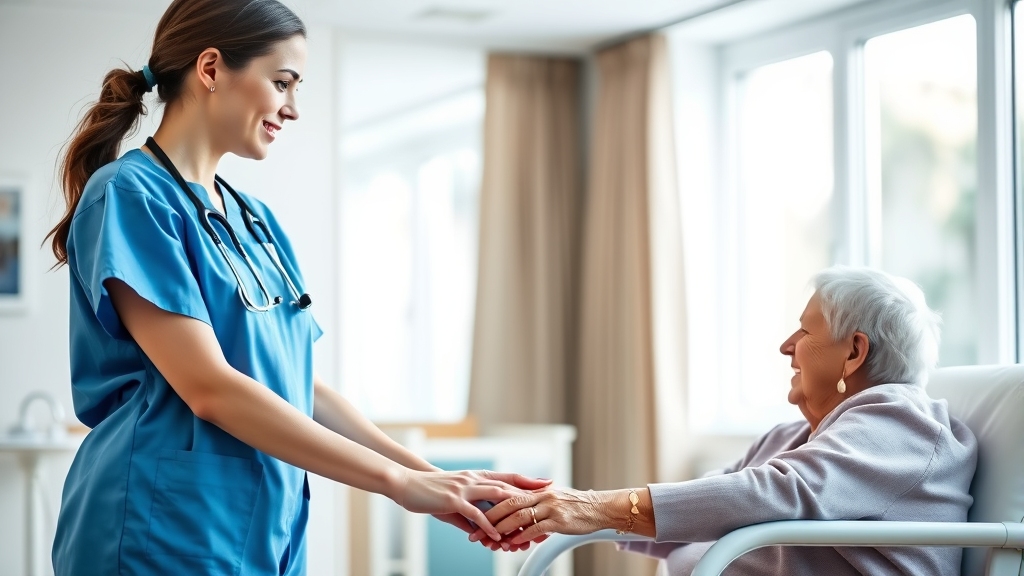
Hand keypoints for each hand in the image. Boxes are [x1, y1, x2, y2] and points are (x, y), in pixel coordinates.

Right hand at [395, 469, 551, 541]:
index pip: (508, 477)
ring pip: (496, 499)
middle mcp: (474, 479)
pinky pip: (475, 515)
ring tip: (527, 526)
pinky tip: (497, 536)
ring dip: (512, 514)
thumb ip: (471, 512)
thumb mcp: (455, 499)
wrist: (407, 484)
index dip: (528, 479)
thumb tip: (482, 528)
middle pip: (508, 486)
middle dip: (530, 493)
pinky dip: (488, 526)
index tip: (547, 482)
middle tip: (549, 500)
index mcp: (476, 476)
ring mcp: (465, 488)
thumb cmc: (431, 492)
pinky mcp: (454, 500)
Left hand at [469, 487, 610, 547]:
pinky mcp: (559, 520)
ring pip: (519, 516)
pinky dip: (523, 536)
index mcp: (537, 490)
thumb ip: (536, 504)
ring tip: (491, 541)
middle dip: (489, 519)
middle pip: (508, 504)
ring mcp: (550, 506)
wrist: (600, 508)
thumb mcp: (554, 500)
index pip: (508, 495)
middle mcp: (541, 495)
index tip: (475, 517)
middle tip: (475, 532)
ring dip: (503, 529)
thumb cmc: (577, 507)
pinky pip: (536, 528)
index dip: (490, 506)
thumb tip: (519, 514)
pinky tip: (513, 544)